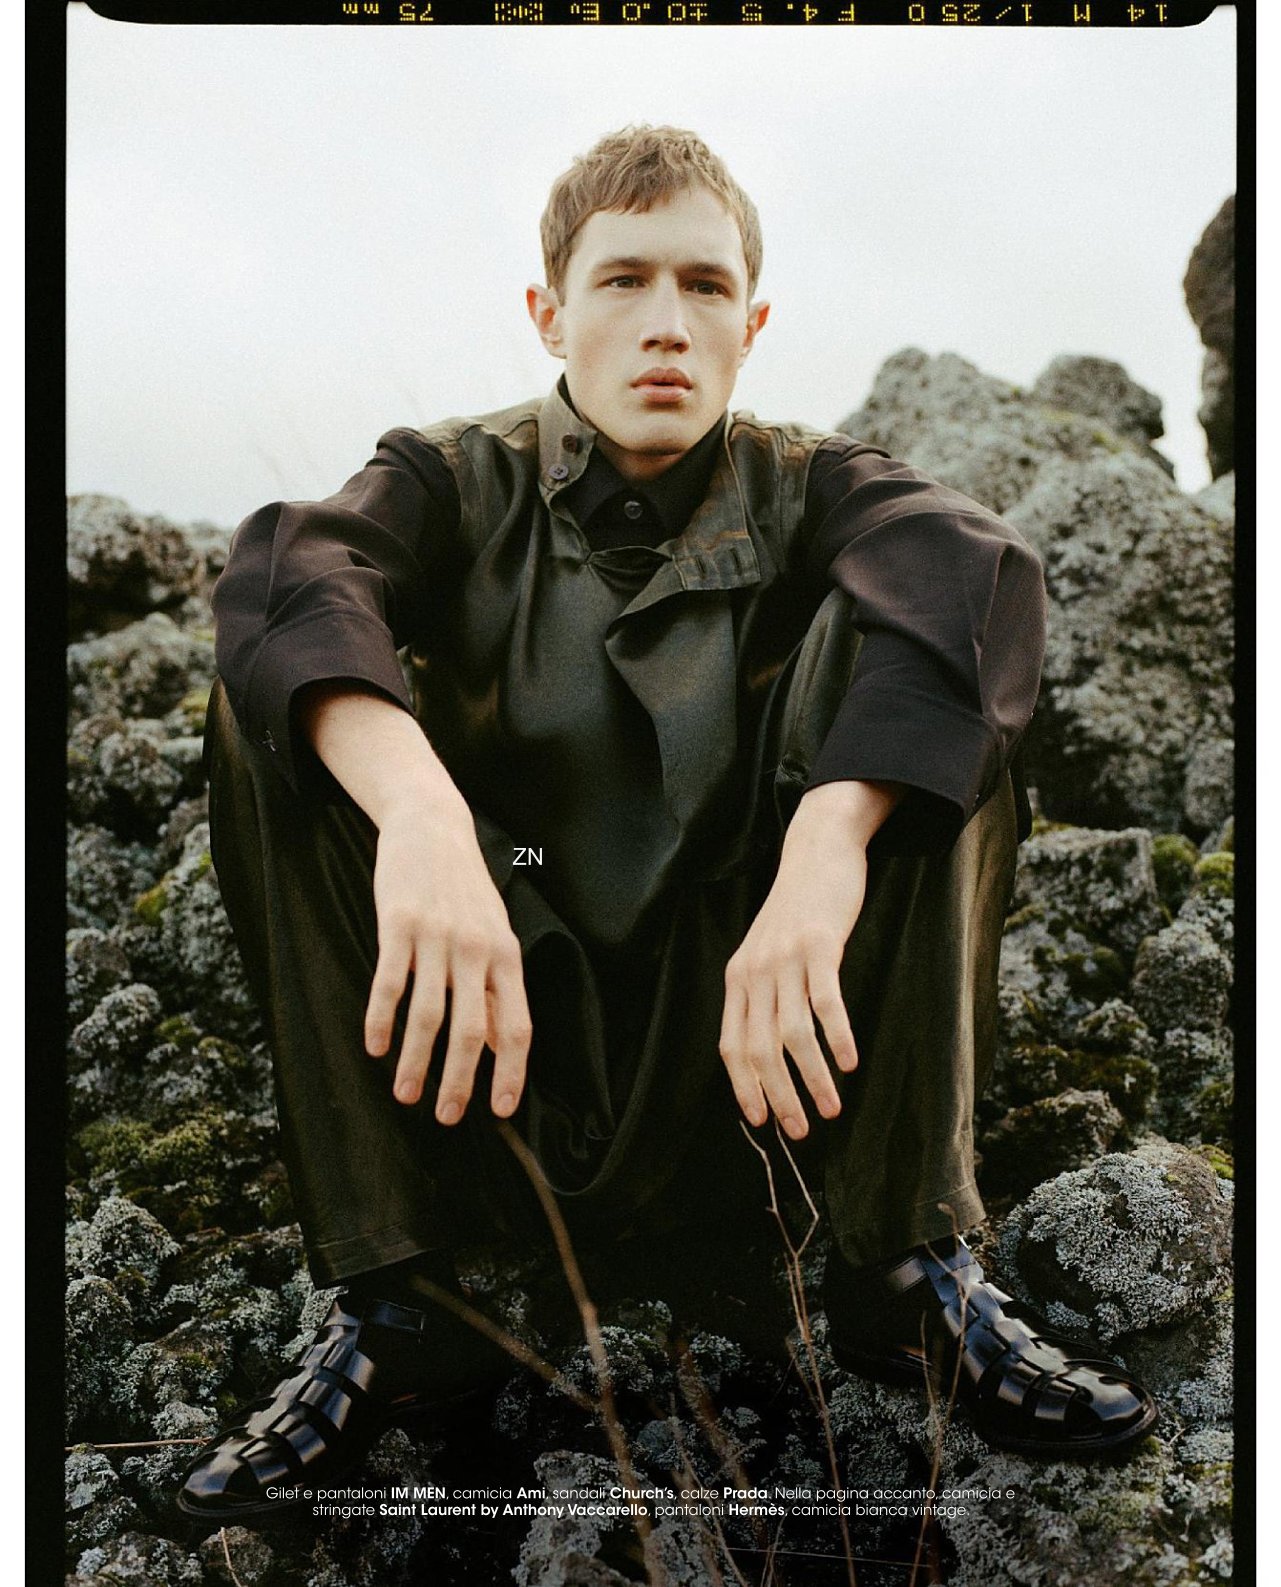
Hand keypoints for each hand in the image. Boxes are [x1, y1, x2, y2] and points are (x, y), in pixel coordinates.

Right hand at [365, 803, 531, 1120]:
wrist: (432, 825)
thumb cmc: (465, 889)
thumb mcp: (494, 934)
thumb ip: (496, 988)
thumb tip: (497, 1046)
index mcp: (507, 956)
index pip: (517, 1026)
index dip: (511, 1072)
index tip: (502, 1110)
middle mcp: (477, 949)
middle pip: (471, 1032)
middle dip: (459, 1082)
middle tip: (446, 1118)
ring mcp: (438, 937)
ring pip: (428, 1016)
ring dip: (414, 1062)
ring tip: (405, 1094)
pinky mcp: (399, 923)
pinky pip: (390, 983)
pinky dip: (381, 1020)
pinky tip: (374, 1046)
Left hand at [718, 780, 901, 1138]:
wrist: (816, 853)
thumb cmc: (797, 912)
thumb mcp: (765, 953)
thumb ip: (762, 995)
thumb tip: (770, 1054)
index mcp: (737, 979)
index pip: (731, 1046)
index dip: (745, 1088)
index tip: (762, 1122)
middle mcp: (754, 972)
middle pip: (760, 1049)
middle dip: (779, 1096)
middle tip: (801, 1130)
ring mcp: (785, 958)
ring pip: (793, 1034)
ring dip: (811, 1078)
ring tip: (831, 1107)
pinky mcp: (818, 946)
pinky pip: (826, 1002)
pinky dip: (837, 1037)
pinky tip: (850, 1062)